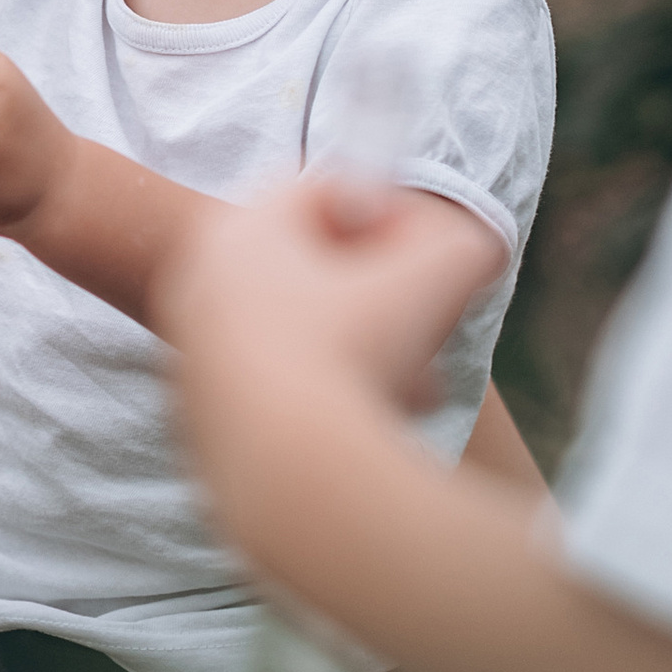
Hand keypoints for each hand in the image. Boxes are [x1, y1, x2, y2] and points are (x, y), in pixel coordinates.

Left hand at [162, 170, 501, 419]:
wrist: (290, 480)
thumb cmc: (354, 358)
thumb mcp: (436, 278)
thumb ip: (462, 244)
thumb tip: (476, 247)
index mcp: (239, 234)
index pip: (320, 192)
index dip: (388, 213)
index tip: (425, 253)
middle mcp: (202, 288)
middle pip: (309, 268)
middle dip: (382, 293)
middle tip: (428, 324)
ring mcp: (195, 358)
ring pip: (301, 335)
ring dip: (368, 352)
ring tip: (419, 389)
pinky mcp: (202, 421)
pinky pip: (278, 391)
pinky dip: (329, 399)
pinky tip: (375, 426)